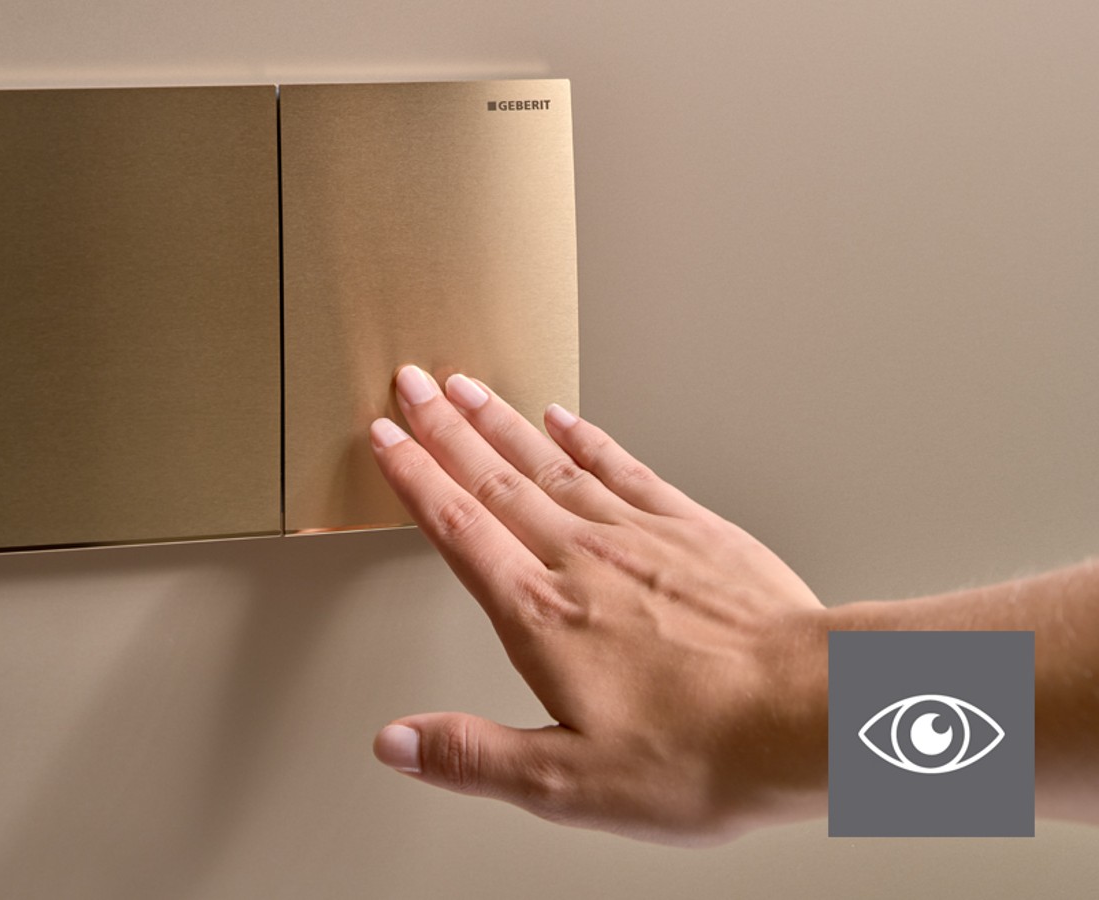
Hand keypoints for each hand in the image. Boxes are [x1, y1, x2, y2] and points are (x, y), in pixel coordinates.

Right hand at [368, 366, 829, 844]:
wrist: (817, 712)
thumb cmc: (706, 751)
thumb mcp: (570, 782)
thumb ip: (475, 756)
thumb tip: (398, 743)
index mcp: (541, 616)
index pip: (459, 529)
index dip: (414, 479)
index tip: (385, 439)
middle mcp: (582, 560)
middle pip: (494, 477)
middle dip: (443, 427)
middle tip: (410, 383)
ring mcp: (639, 536)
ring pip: (550, 461)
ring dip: (500, 420)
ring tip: (466, 385)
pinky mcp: (693, 529)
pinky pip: (623, 465)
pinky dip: (586, 437)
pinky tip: (564, 418)